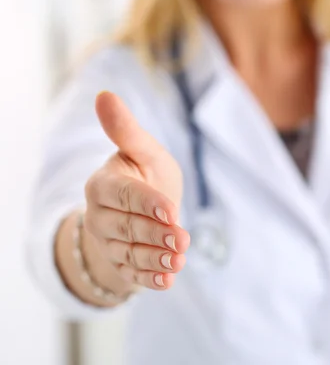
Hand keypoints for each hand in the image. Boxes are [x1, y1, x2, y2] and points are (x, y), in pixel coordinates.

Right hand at [83, 91, 188, 290]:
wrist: (142, 208)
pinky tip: (167, 281)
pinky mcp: (120, 262)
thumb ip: (126, 130)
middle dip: (157, 234)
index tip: (171, 210)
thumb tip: (105, 94)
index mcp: (103, 184)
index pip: (125, 195)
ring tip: (179, 261)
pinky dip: (150, 278)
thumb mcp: (143, 150)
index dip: (147, 203)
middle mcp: (100, 215)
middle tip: (183, 240)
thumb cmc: (146, 173)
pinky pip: (133, 273)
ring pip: (131, 253)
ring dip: (156, 259)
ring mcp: (108, 242)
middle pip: (129, 227)